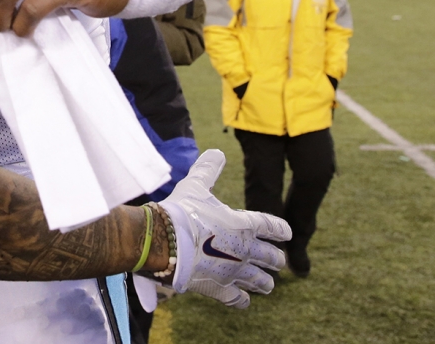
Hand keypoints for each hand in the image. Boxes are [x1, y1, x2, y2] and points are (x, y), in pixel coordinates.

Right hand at [160, 149, 289, 308]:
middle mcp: (244, 250)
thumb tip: (217, 151)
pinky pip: (237, 299)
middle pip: (271, 257)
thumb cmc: (180, 211)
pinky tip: (244, 300)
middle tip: (278, 261)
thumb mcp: (195, 185)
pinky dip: (242, 299)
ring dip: (264, 282)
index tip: (287, 233)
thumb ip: (208, 169)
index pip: (271, 226)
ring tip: (268, 284)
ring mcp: (233, 272)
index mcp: (243, 224)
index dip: (280, 229)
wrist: (164, 241)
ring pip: (259, 281)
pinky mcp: (219, 289)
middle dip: (275, 259)